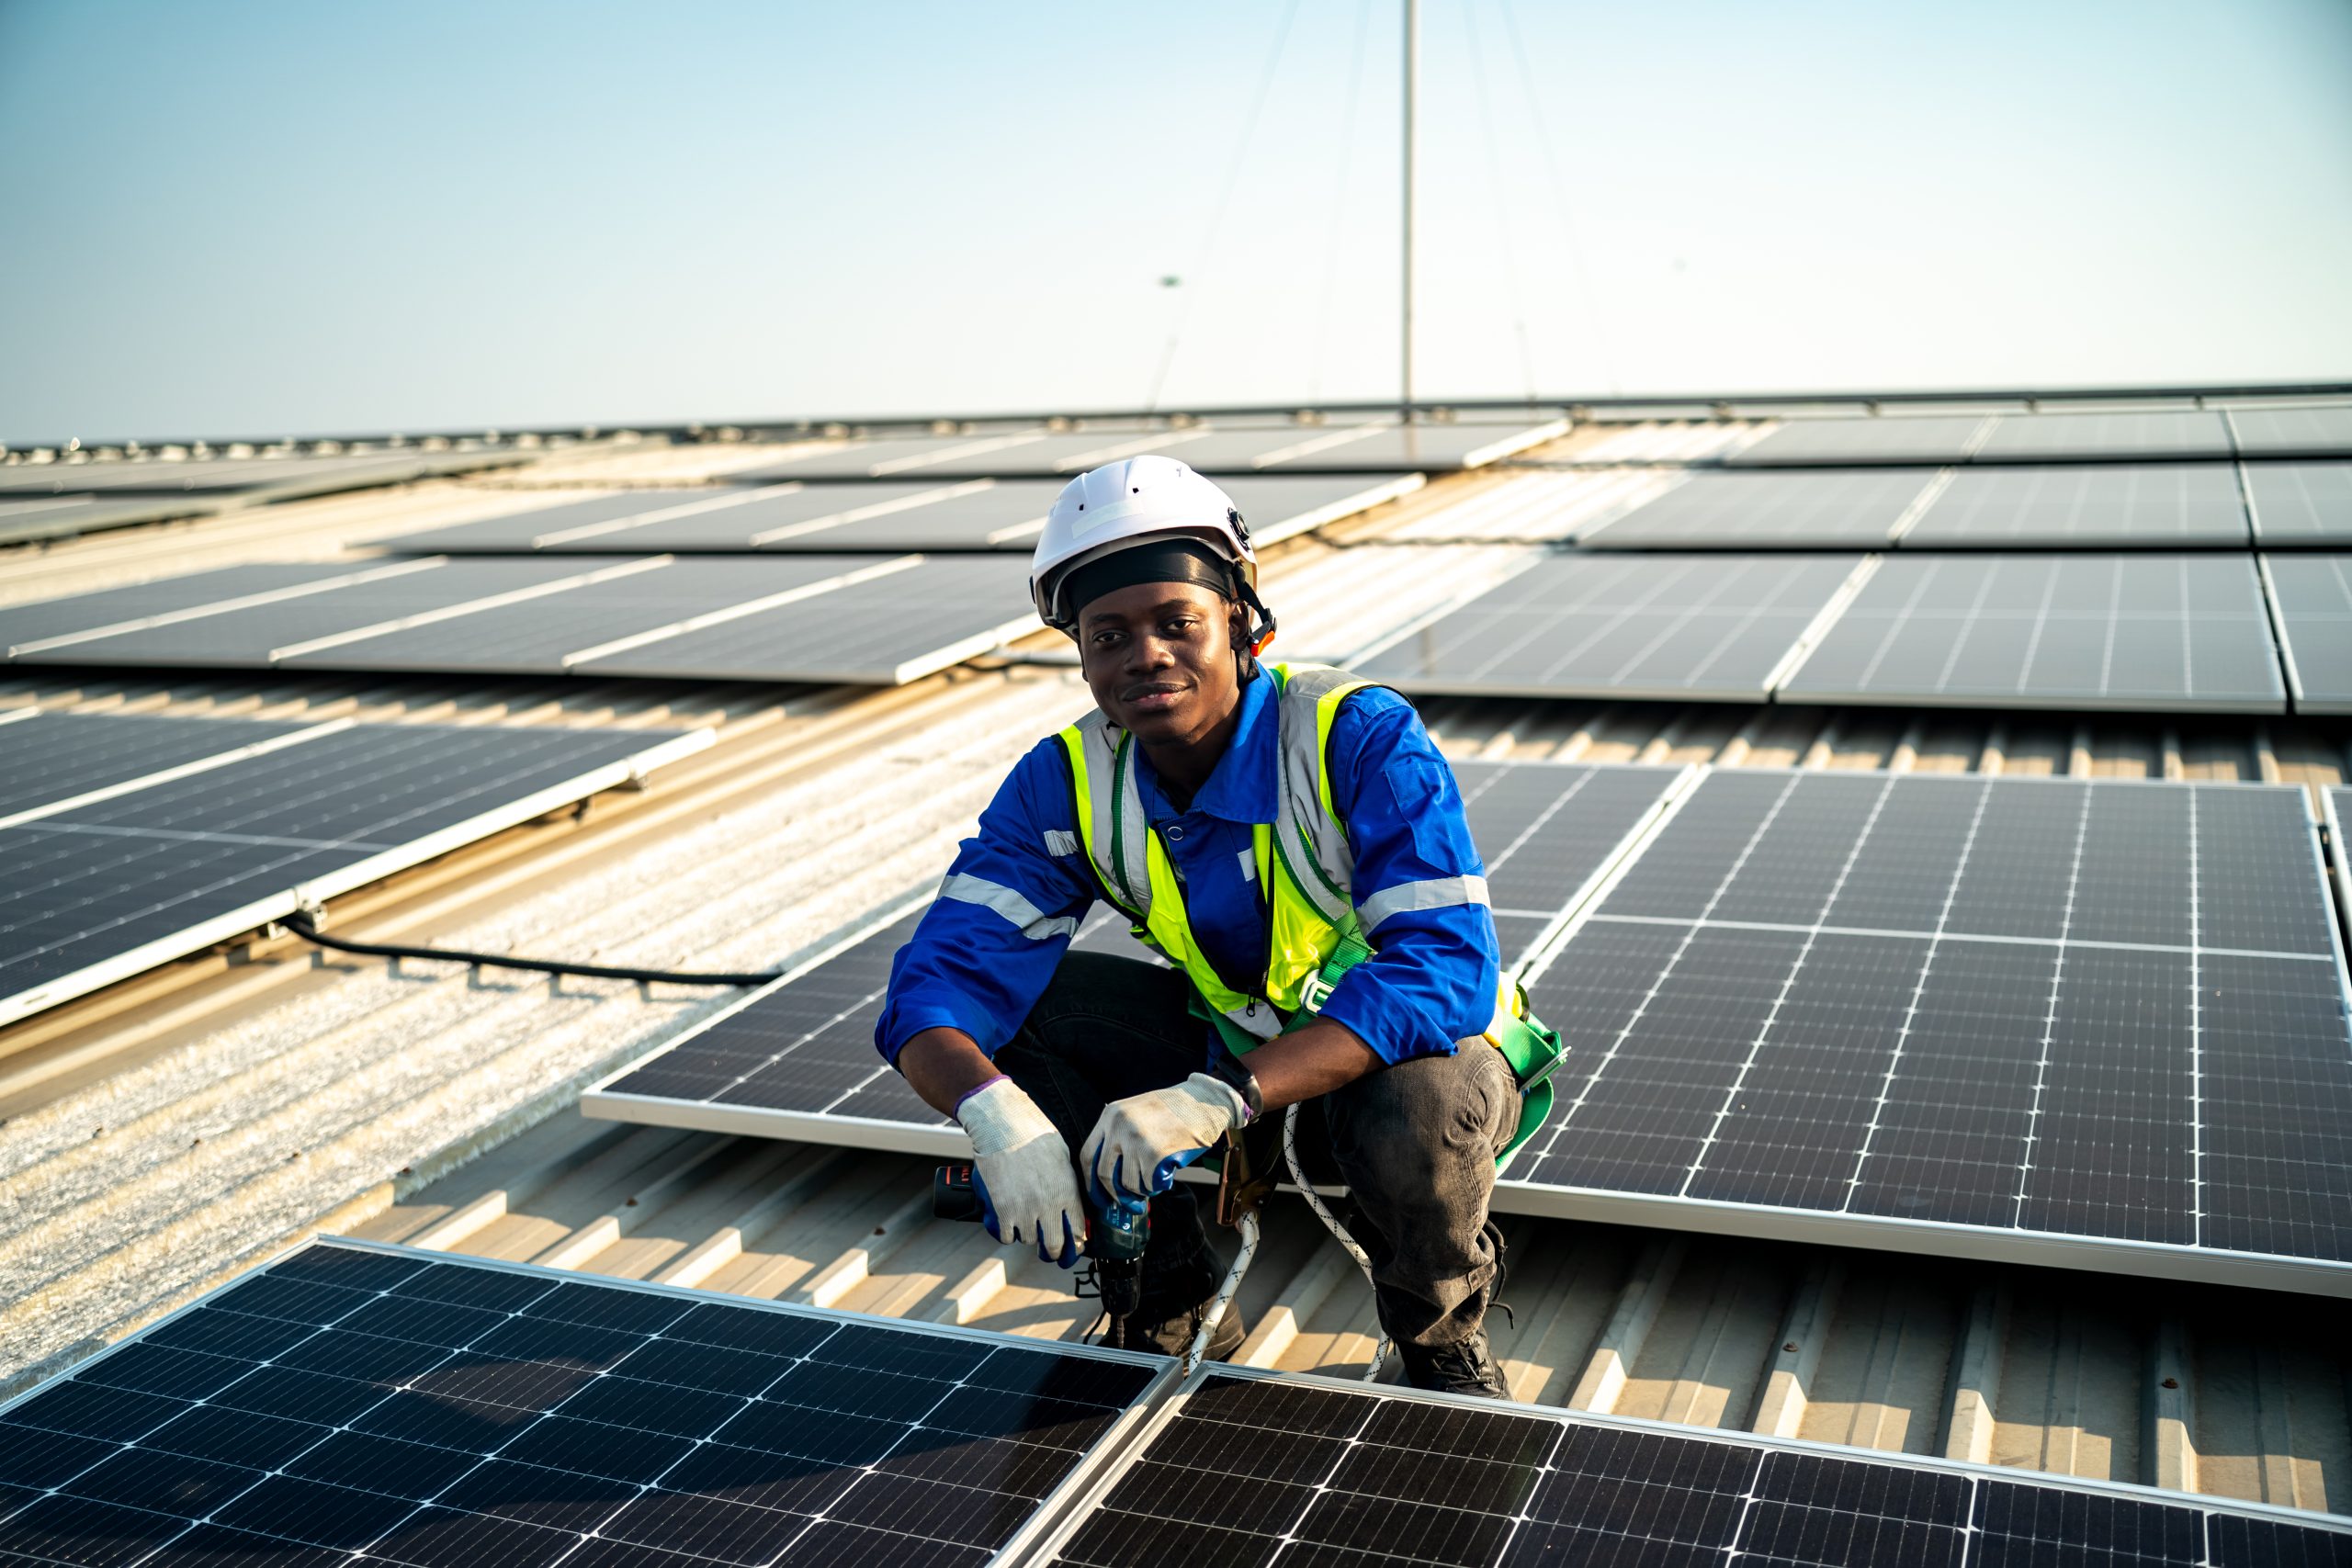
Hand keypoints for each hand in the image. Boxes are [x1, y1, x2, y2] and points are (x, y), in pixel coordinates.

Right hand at [955, 1078, 1082, 1267]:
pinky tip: (1010, 1224)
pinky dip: (1009, 1233)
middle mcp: (1048, 1205)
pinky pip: (1008, 1237)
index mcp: (1067, 1192)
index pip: (1078, 1232)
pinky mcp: (1003, 1210)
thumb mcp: (1063, 1157)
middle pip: (1055, 1246)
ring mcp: (1024, 1210)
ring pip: (1030, 1241)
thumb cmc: (1034, 1135)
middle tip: (1051, 1250)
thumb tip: (1072, 1204)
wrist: (1004, 1127)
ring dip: (1029, 1235)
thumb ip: (1069, 1183)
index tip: (1073, 1245)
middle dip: (1054, 1251)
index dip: (1077, 1243)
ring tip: (1027, 1223)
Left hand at [1080, 1073, 1248, 1220]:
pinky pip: (1148, 1184)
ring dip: (1142, 1188)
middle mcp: (1119, 1127)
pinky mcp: (1154, 1154)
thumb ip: (1118, 1135)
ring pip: (1129, 1183)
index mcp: (1110, 1115)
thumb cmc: (1173, 1109)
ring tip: (1155, 1176)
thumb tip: (1109, 1177)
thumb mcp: (1135, 1111)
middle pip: (1105, 1174)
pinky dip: (1158, 1184)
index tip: (1098, 1195)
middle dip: (1115, 1194)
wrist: (1204, 1102)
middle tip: (1127, 1204)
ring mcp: (1136, 1141)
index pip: (1088, 1155)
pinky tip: (1167, 1172)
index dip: (1091, 1181)